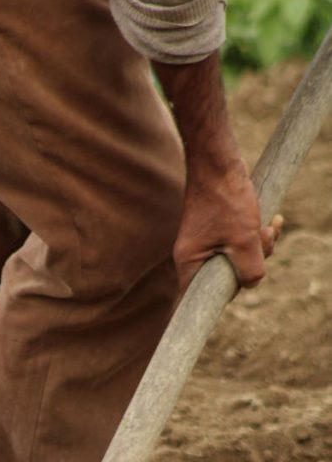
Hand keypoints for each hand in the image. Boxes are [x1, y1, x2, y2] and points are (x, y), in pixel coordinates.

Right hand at [174, 157, 282, 292]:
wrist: (218, 162)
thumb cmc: (226, 199)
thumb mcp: (244, 239)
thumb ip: (250, 270)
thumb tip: (252, 283)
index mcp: (190, 263)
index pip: (201, 298)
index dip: (223, 297)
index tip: (238, 284)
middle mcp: (194, 256)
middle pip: (225, 278)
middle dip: (252, 263)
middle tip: (264, 240)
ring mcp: (205, 244)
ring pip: (236, 260)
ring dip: (259, 247)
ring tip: (269, 225)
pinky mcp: (216, 232)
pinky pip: (238, 245)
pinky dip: (255, 237)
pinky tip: (271, 221)